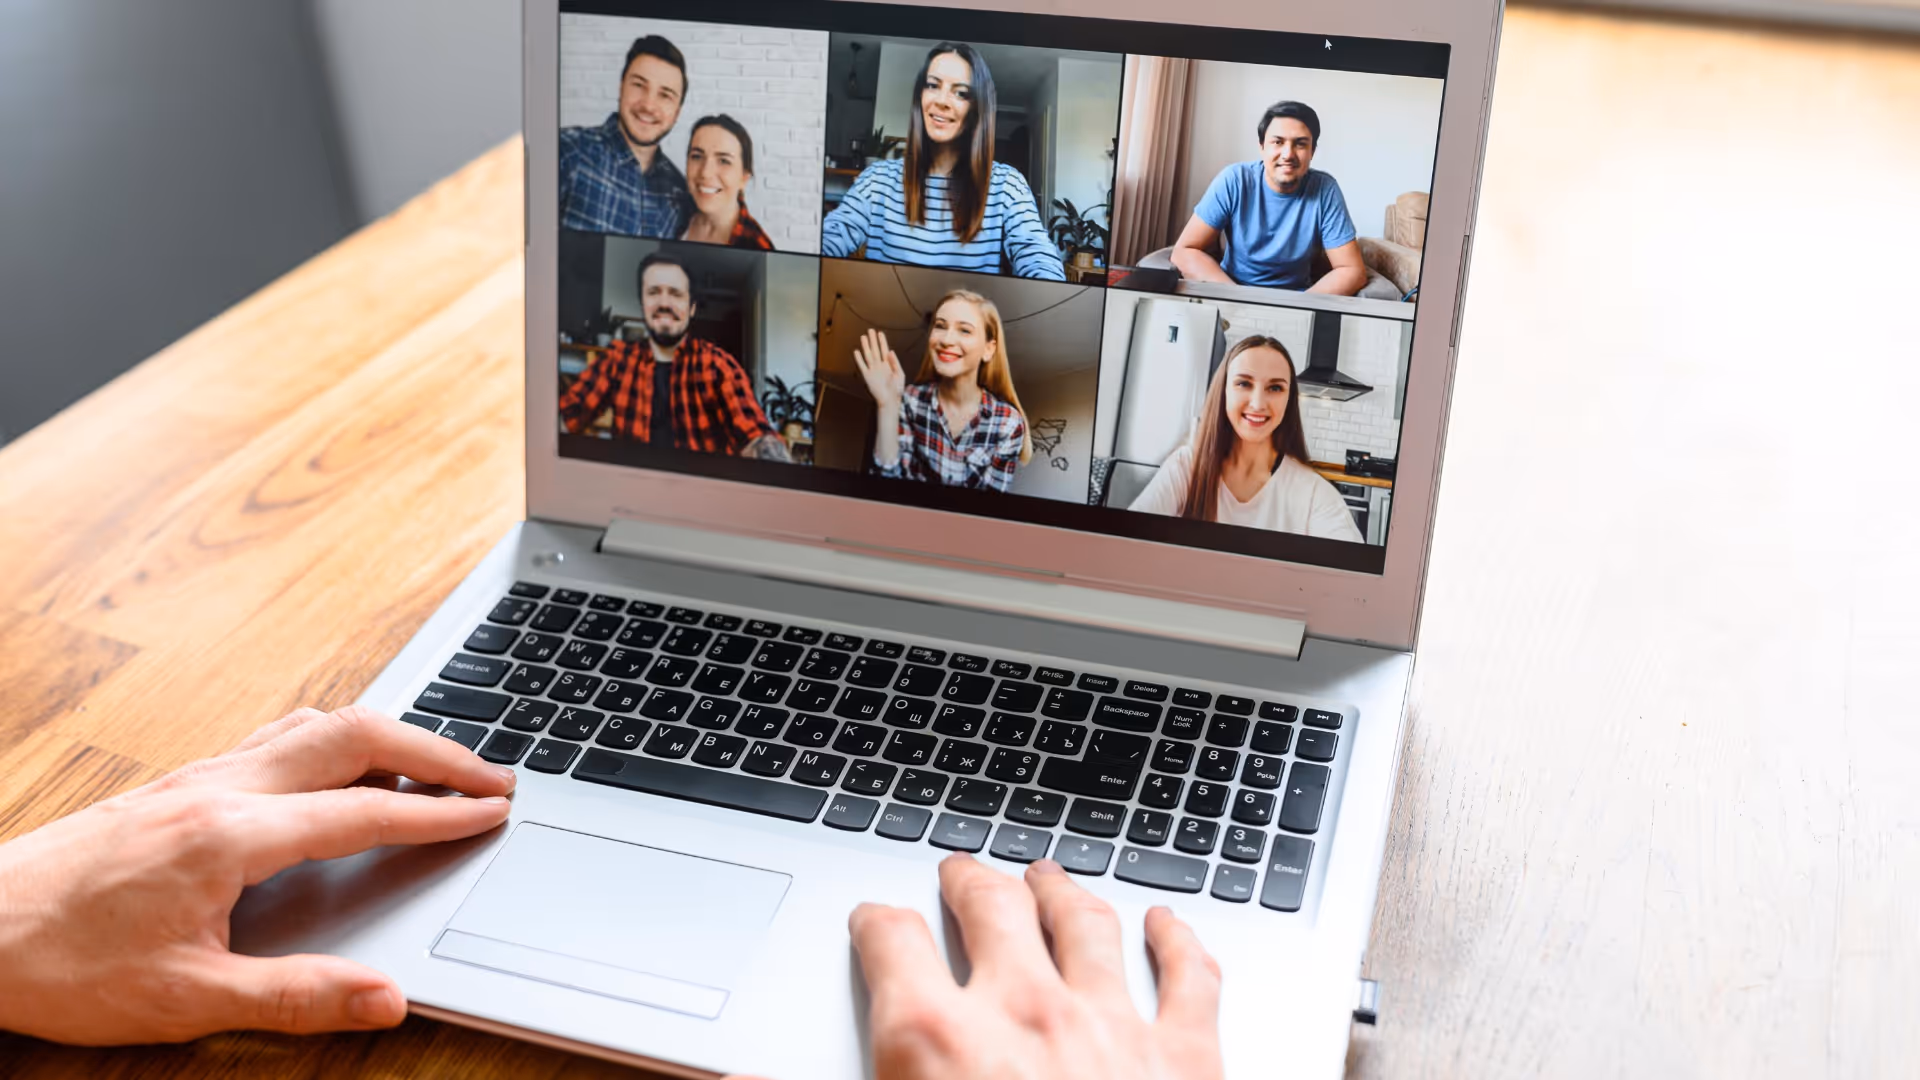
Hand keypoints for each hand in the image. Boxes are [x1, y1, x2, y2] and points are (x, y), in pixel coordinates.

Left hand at [0, 706, 514, 1043]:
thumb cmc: (62, 965)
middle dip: (436, 750)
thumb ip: (297, 998)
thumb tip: (387, 998)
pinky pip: (278, 734)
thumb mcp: (185, 1001)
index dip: (441, 814)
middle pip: (354, 736)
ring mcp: (196, 775)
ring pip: (315, 724)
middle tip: (491, 775)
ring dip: (388, 734)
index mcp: (231, 836)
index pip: (365, 812)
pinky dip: (336, 738)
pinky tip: (340, 766)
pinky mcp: (176, 782)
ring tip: (436, 763)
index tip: (495, 812)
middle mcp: (220, 787)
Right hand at [849, 854, 1223, 1079]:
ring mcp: (1112, 1028)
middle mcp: (1024, 1015)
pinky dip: (1178, 943)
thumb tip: (756, 1078)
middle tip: (964, 870)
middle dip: (974, 883)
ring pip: (1085, 926)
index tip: (877, 919)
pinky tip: (1168, 923)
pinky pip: (1187, 979)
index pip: (893, 947)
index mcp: (936, 1042)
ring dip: (1063, 894)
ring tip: (1049, 876)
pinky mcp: (1188, 1059)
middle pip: (993, 914)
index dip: (878, 925)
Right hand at [853, 328, 906, 412]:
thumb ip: (895, 363)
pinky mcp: (867, 376)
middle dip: (873, 340)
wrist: (890, 400)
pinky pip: (862, 366)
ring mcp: (873, 370)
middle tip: (870, 330)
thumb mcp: (900, 374)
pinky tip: (857, 351)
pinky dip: (859, 359)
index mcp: (888, 364)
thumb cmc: (896, 389)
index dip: (882, 341)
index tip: (880, 333)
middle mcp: (879, 365)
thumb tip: (890, 351)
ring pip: (868, 355)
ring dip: (866, 346)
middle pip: (875, 350)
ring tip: (863, 337)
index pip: (884, 349)